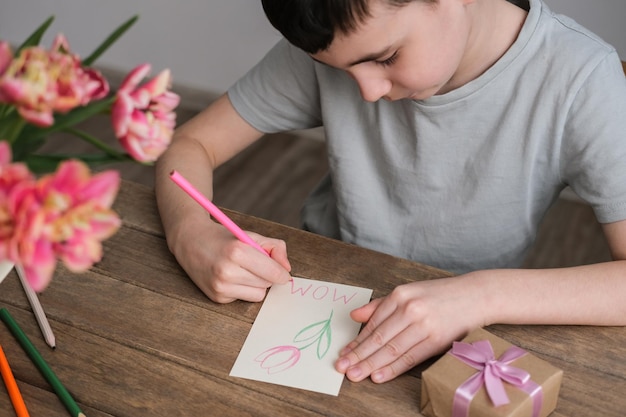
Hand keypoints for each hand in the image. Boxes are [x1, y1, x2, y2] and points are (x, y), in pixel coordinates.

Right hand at [172, 218, 291, 302]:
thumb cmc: (223, 238)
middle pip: (267, 284)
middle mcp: (227, 271)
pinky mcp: (217, 298)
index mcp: (237, 252)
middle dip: (266, 274)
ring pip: (258, 294)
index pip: (272, 272)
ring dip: (257, 284)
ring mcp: (220, 287)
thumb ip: (275, 248)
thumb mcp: (250, 235)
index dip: (282, 273)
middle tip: (255, 264)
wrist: (190, 242)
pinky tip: (231, 277)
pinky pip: (244, 298)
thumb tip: (286, 269)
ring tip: (243, 270)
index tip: (284, 273)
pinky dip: (243, 289)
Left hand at [335, 275, 486, 382]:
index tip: (344, 353)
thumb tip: (354, 315)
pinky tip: (378, 376)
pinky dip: (393, 368)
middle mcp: (410, 309)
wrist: (476, 296)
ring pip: (391, 349)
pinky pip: (410, 357)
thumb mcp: (409, 292)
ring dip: (370, 364)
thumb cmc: (440, 295)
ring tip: (355, 374)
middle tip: (342, 367)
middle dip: (358, 355)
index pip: (373, 323)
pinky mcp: (437, 339)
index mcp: (400, 295)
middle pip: (379, 338)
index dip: (357, 341)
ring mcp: (424, 325)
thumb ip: (380, 305)